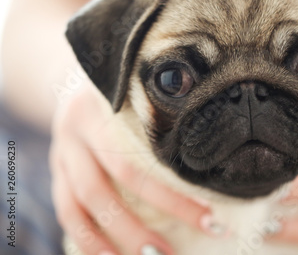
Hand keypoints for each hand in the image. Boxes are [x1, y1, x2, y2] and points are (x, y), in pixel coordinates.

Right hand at [50, 83, 211, 254]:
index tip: (210, 219)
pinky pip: (67, 210)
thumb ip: (166, 115)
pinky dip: (86, 239)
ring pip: (85, 201)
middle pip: (117, 180)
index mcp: (110, 104)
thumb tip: (220, 154)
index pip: (145, 157)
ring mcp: (64, 149)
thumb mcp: (142, 91)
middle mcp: (80, 126)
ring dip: (115, 238)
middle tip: (172, 254)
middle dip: (147, 222)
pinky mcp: (56, 169)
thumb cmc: (127, 93)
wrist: (76, 82)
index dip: (174, 195)